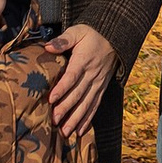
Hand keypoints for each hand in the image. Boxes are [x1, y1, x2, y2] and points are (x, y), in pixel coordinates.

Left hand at [45, 22, 116, 139]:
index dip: (62, 88)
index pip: (72, 76)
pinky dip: (87, 119)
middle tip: (54, 120)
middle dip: (66, 108)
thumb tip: (47, 46)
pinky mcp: (101, 89)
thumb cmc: (92, 34)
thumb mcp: (77, 31)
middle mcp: (92, 74)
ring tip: (65, 131)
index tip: (51, 99)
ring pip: (87, 104)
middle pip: (78, 94)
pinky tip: (79, 131)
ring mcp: (98, 83)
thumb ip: (63, 40)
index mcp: (84, 60)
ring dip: (76, 119)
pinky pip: (94, 106)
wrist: (114, 38)